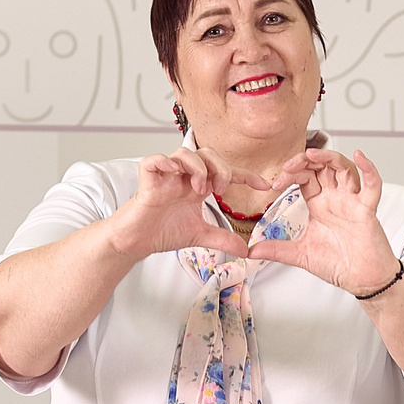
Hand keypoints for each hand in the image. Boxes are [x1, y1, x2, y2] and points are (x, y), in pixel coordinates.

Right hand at [109, 147, 250, 259]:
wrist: (137, 241)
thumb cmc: (163, 231)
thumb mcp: (200, 235)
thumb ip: (223, 239)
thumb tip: (247, 250)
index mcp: (197, 186)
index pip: (226, 172)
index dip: (247, 176)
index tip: (265, 186)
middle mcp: (183, 177)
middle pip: (207, 154)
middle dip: (220, 167)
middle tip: (220, 189)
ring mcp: (165, 176)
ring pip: (184, 153)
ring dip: (197, 167)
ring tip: (199, 189)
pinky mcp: (147, 180)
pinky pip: (154, 160)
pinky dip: (165, 162)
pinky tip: (173, 174)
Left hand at [245, 148, 401, 295]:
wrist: (362, 280)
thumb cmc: (340, 264)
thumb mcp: (301, 254)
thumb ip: (276, 249)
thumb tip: (251, 251)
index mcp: (320, 205)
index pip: (305, 177)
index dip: (290, 173)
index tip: (275, 183)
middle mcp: (336, 199)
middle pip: (322, 166)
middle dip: (305, 160)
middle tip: (289, 166)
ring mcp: (352, 202)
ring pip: (344, 168)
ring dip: (329, 157)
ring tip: (314, 154)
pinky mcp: (368, 210)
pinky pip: (372, 186)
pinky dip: (369, 170)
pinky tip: (359, 157)